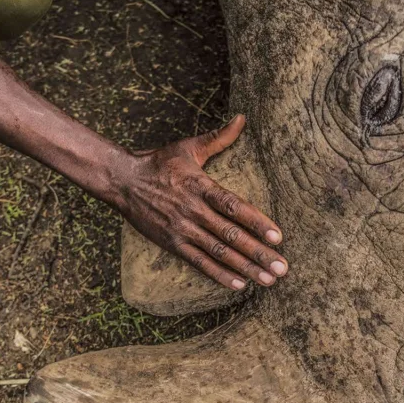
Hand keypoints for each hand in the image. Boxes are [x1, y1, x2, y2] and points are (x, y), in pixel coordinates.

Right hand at [111, 115, 286, 289]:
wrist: (121, 180)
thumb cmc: (159, 162)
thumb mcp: (189, 147)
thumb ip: (219, 137)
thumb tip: (243, 118)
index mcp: (200, 186)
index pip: (234, 206)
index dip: (257, 222)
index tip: (278, 236)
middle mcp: (193, 210)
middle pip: (231, 234)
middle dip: (258, 253)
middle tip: (282, 268)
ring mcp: (182, 229)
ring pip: (218, 252)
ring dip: (245, 267)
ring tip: (268, 280)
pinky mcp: (172, 243)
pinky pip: (199, 262)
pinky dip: (219, 275)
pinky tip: (240, 284)